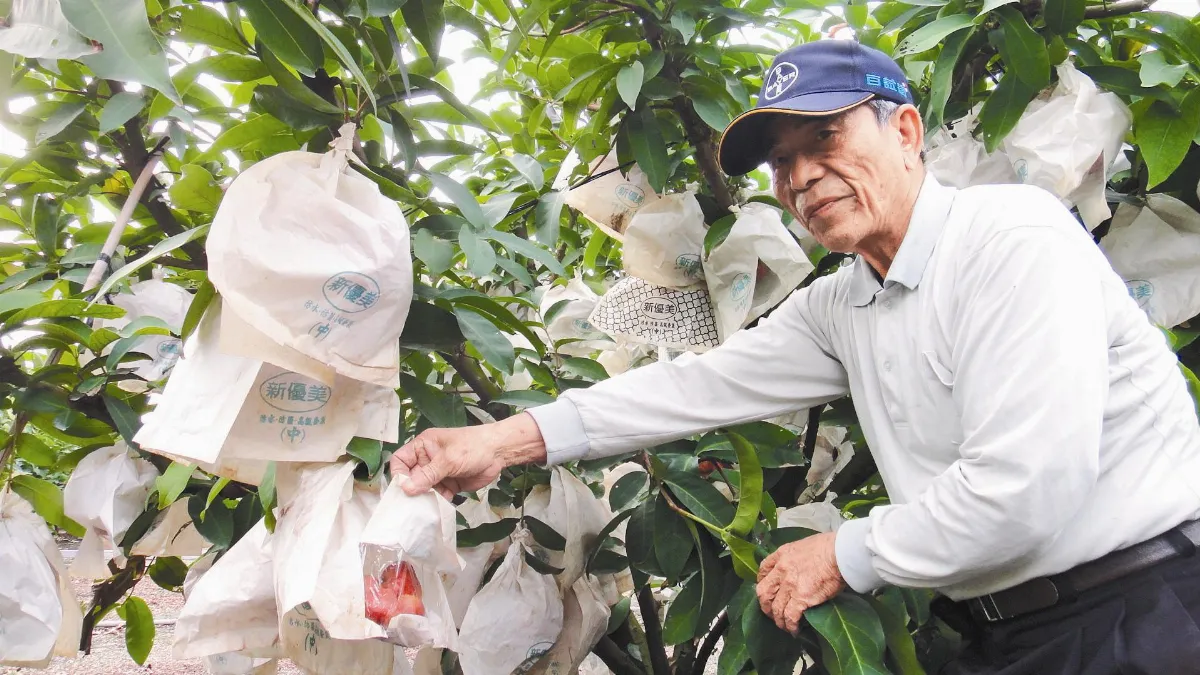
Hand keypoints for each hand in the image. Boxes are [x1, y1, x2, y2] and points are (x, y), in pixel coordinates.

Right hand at [389, 412, 547, 498]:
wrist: (499, 452)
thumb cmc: (473, 447)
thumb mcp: (449, 459)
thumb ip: (428, 475)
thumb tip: (406, 489)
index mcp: (423, 446)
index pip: (401, 460)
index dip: (398, 474)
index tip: (402, 490)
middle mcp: (427, 460)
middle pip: (410, 478)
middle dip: (411, 492)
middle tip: (411, 506)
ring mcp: (438, 473)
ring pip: (423, 489)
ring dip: (424, 500)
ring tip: (423, 511)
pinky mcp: (449, 485)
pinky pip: (437, 496)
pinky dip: (436, 503)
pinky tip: (437, 511)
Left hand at [755, 532, 845, 633]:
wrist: (840, 553)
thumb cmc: (829, 547)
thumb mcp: (804, 545)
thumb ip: (795, 557)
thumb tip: (800, 567)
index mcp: (782, 555)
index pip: (763, 570)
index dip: (762, 582)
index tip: (768, 590)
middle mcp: (781, 570)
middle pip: (763, 592)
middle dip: (765, 605)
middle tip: (771, 612)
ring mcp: (790, 585)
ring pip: (775, 608)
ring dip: (778, 619)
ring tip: (784, 625)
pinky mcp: (801, 598)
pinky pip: (790, 616)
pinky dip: (790, 625)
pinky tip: (794, 630)